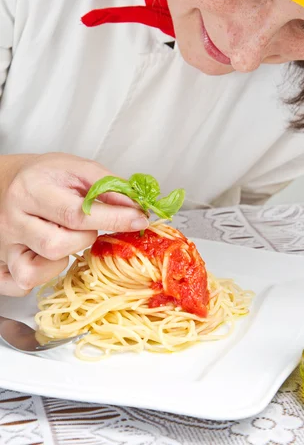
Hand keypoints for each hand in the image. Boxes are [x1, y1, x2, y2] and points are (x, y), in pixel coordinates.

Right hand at [0, 153, 148, 295]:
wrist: (5, 180)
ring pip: (36, 271)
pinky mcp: (0, 263)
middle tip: (88, 225)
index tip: (138, 219)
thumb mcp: (76, 168)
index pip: (77, 213)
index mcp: (32, 189)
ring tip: (65, 236)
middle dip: (86, 238)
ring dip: (64, 258)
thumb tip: (136, 208)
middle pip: (58, 245)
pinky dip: (40, 278)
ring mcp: (4, 244)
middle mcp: (13, 219)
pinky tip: (47, 260)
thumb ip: (107, 186)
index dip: (113, 219)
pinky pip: (20, 285)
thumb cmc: (44, 176)